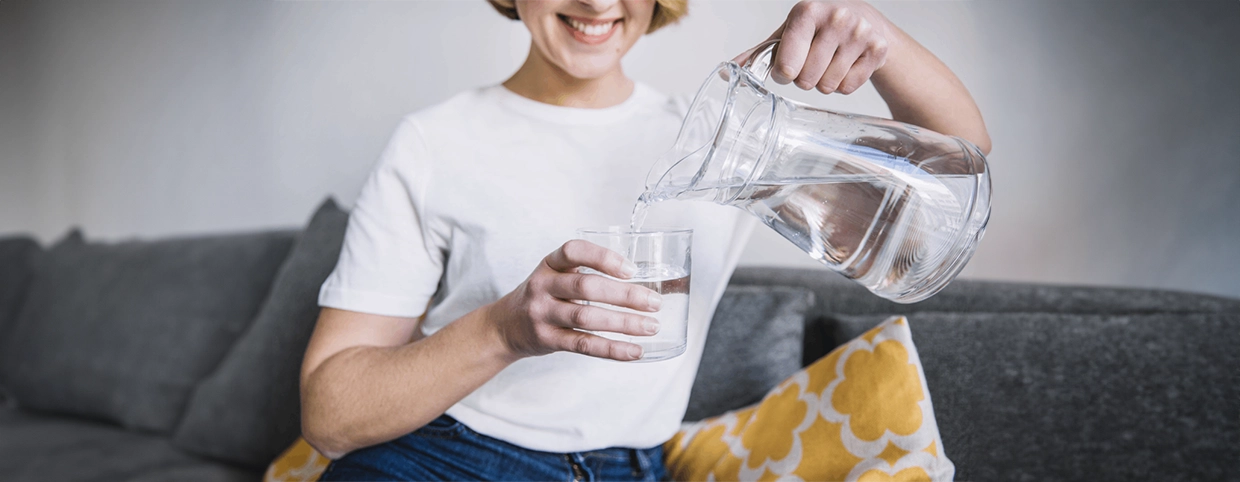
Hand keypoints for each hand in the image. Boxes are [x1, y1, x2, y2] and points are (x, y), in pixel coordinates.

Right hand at [487, 240, 662, 361]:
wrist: (504, 326)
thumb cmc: (543, 297)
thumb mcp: (555, 275)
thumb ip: (586, 274)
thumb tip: (641, 282)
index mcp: (549, 264)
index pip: (574, 251)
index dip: (603, 258)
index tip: (631, 269)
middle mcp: (543, 285)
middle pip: (586, 287)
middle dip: (625, 295)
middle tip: (654, 302)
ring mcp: (542, 313)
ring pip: (586, 317)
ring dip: (624, 323)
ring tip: (651, 326)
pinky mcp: (547, 339)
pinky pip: (583, 344)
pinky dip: (612, 349)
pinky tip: (634, 350)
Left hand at [736, 0, 894, 94]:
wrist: (864, 19)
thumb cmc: (820, 26)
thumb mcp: (789, 32)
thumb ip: (760, 53)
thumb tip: (727, 72)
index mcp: (807, 12)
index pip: (787, 64)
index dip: (784, 74)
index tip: (787, 69)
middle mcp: (835, 18)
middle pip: (807, 80)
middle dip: (805, 78)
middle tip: (811, 63)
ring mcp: (859, 33)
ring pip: (828, 86)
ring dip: (824, 82)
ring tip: (829, 62)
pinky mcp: (877, 49)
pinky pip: (848, 87)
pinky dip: (844, 83)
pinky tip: (846, 65)